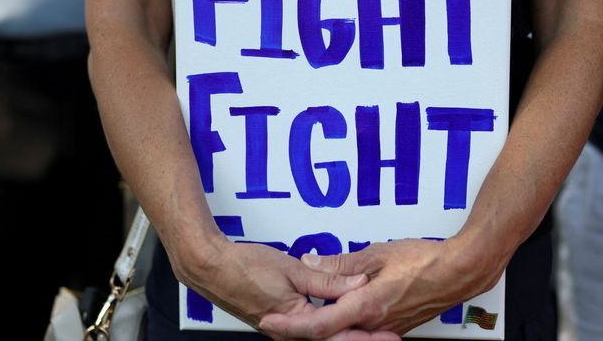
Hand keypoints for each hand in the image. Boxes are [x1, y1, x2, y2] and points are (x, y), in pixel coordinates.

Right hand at [171, 236, 399, 340]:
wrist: (212, 269)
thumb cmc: (245, 268)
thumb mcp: (292, 269)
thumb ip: (326, 279)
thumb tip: (356, 282)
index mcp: (296, 323)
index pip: (340, 335)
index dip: (368, 337)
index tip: (390, 338)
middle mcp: (290, 334)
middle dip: (362, 339)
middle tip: (389, 337)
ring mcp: (284, 331)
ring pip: (323, 336)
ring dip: (347, 333)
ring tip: (372, 328)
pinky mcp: (280, 323)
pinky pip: (311, 330)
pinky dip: (330, 326)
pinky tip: (341, 317)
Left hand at [260, 235, 508, 337]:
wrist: (460, 271)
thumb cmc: (425, 261)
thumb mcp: (378, 253)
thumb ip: (341, 264)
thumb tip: (312, 262)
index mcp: (367, 306)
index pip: (319, 326)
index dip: (290, 326)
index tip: (270, 320)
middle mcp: (374, 323)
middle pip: (328, 335)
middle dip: (299, 329)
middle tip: (276, 320)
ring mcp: (385, 327)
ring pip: (345, 334)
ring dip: (320, 327)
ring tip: (299, 313)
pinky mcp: (394, 325)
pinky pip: (360, 330)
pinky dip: (341, 325)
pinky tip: (334, 312)